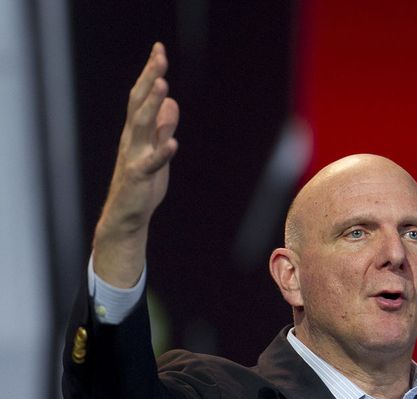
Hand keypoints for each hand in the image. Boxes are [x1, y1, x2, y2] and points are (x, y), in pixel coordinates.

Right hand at [94, 42, 178, 286]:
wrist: (128, 216)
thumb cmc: (143, 181)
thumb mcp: (157, 149)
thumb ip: (163, 126)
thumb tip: (172, 103)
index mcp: (136, 131)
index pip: (141, 96)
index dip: (150, 73)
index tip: (159, 49)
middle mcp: (132, 139)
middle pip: (139, 103)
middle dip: (150, 79)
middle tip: (159, 57)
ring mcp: (135, 157)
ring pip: (141, 126)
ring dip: (152, 105)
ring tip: (163, 85)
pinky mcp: (140, 177)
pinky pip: (151, 163)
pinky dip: (162, 152)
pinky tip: (173, 143)